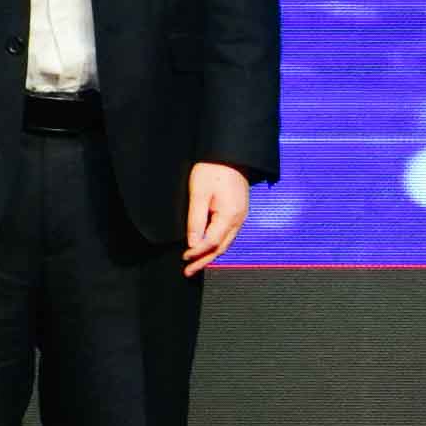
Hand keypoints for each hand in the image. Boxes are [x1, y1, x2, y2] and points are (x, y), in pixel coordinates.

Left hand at [183, 159, 252, 274]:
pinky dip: (217, 244)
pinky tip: (208, 247)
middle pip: (221, 247)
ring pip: (226, 242)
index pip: (212, 242)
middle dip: (204, 261)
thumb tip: (193, 243)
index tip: (183, 259)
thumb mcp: (199, 194)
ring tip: (195, 265)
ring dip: (211, 255)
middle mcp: (239, 219)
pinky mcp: (238, 211)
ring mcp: (241, 216)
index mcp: (230, 216)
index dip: (198, 253)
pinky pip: (229, 234)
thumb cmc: (212, 170)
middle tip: (188, 272)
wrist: (230, 153)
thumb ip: (196, 219)